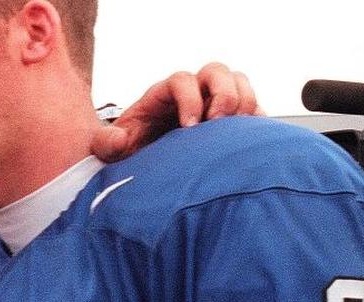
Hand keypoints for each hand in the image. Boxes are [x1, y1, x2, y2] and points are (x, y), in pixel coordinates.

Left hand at [92, 62, 260, 161]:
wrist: (149, 168)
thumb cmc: (132, 155)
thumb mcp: (112, 151)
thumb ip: (106, 144)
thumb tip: (116, 139)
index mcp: (163, 96)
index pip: (180, 80)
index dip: (188, 98)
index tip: (190, 127)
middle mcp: (191, 93)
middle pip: (216, 72)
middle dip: (222, 94)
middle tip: (218, 124)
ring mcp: (213, 102)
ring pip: (239, 83)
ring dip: (244, 103)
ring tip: (237, 132)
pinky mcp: (231, 120)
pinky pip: (254, 107)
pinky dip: (257, 120)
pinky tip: (250, 141)